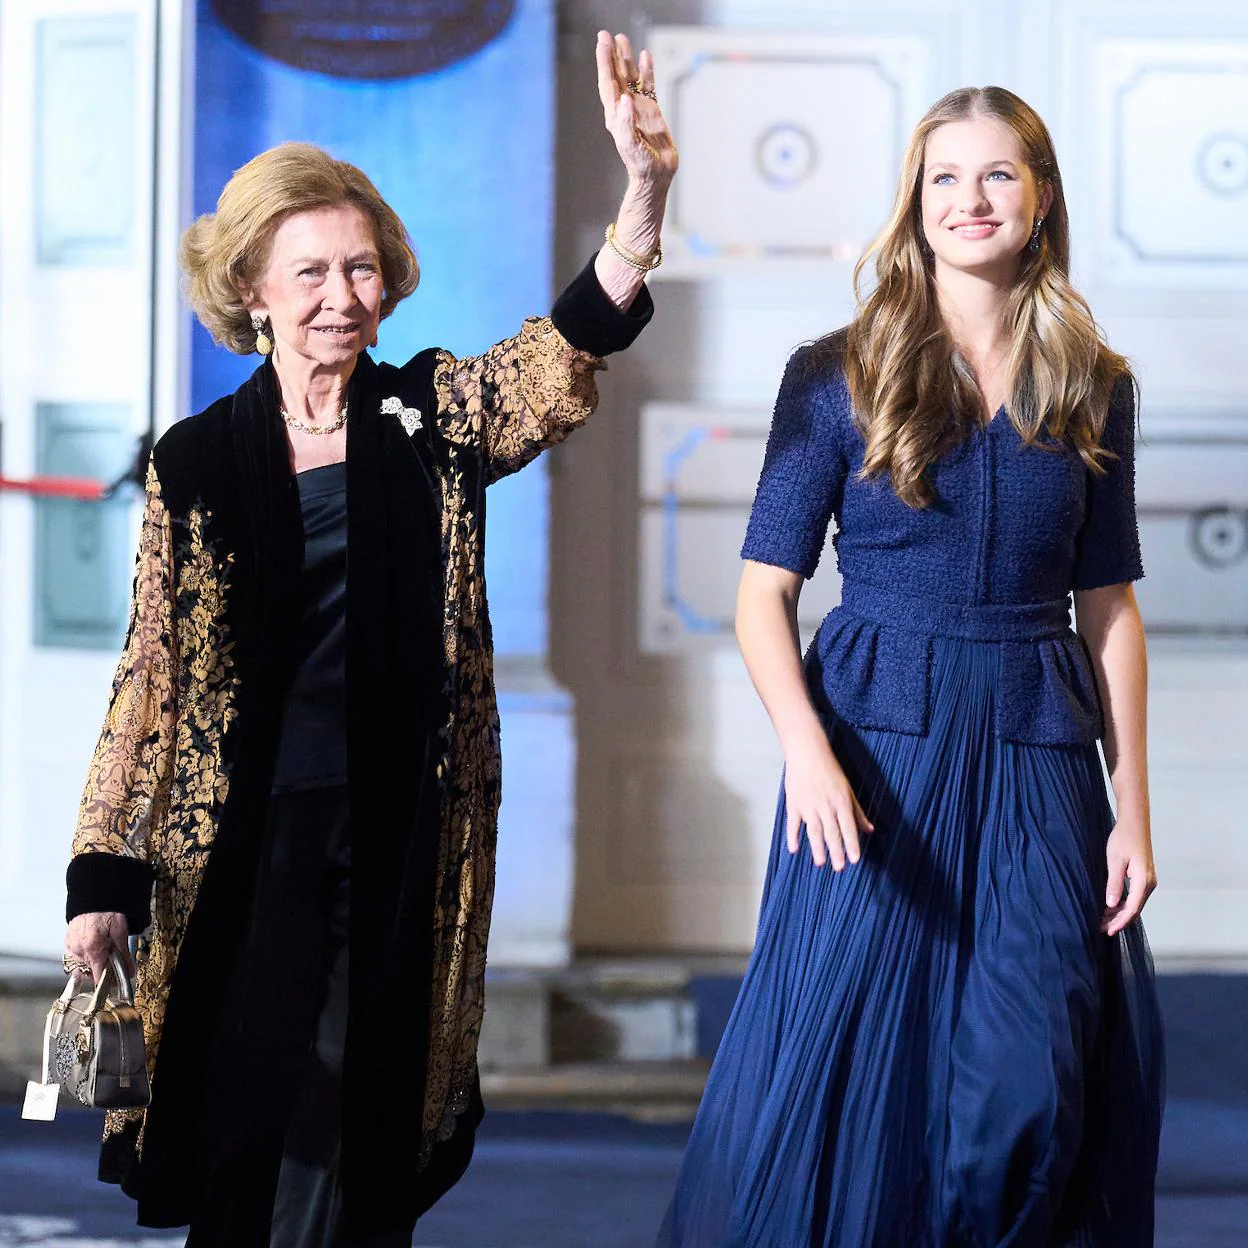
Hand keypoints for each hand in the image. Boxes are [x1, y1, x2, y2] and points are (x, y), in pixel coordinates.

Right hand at [65, 912, 131, 981]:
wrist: (96, 895)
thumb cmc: (109, 912)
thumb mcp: (121, 932)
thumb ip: (124, 955)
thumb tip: (129, 972)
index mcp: (93, 950)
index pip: (96, 976)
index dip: (107, 980)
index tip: (114, 981)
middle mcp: (78, 950)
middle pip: (89, 970)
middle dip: (101, 967)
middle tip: (112, 959)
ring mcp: (71, 945)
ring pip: (81, 963)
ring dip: (92, 961)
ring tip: (102, 949)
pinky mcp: (68, 940)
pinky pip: (76, 954)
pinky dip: (85, 953)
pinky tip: (94, 944)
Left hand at [596, 31, 677, 188]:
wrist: (656, 174)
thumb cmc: (639, 163)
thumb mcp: (629, 144)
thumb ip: (626, 121)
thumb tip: (625, 98)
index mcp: (615, 115)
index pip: (607, 83)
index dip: (604, 63)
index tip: (603, 44)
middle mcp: (624, 108)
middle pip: (616, 76)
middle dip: (612, 56)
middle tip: (608, 35)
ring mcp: (638, 108)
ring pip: (631, 77)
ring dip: (627, 59)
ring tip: (624, 39)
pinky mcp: (652, 110)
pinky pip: (648, 86)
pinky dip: (647, 71)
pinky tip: (645, 57)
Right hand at [783, 729, 873, 869]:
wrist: (807, 752)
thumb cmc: (829, 769)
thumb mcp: (848, 789)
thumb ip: (857, 812)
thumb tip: (869, 829)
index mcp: (841, 802)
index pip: (848, 827)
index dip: (852, 844)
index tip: (855, 859)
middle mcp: (826, 806)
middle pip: (832, 833)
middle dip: (836, 852)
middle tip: (839, 868)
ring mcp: (808, 805)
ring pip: (814, 831)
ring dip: (818, 848)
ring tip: (821, 862)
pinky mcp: (793, 803)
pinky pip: (793, 823)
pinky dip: (793, 836)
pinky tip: (794, 849)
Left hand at [1101, 815, 1156, 935]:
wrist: (1134, 823)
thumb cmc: (1123, 839)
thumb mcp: (1115, 861)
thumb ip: (1114, 883)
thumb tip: (1111, 905)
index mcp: (1143, 881)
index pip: (1132, 909)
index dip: (1119, 922)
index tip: (1107, 931)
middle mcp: (1149, 884)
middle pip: (1134, 910)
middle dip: (1118, 921)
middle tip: (1100, 928)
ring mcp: (1147, 882)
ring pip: (1134, 904)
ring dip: (1119, 913)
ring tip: (1102, 920)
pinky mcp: (1143, 878)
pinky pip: (1134, 897)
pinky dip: (1122, 904)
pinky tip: (1110, 907)